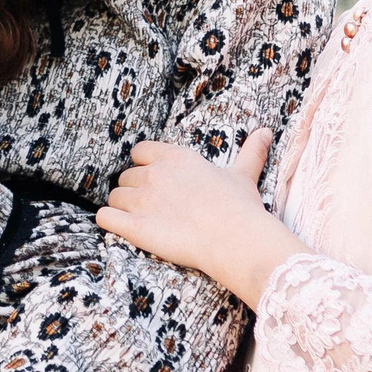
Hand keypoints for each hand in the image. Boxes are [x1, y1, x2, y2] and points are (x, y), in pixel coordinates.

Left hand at [99, 130, 306, 307]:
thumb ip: (251, 152)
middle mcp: (154, 174)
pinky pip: (104, 217)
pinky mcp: (133, 226)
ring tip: (137, 219)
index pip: (140, 151)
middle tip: (149, 206)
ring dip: (122, 207)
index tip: (155, 180)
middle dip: (134, 190)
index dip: (144, 165)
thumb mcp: (244, 174)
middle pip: (126, 176)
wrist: (235, 239)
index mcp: (175, 158)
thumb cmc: (240, 207)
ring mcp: (141, 200)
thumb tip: (266, 132)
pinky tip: (122, 228)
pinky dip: (109, 221)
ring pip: (115, 197)